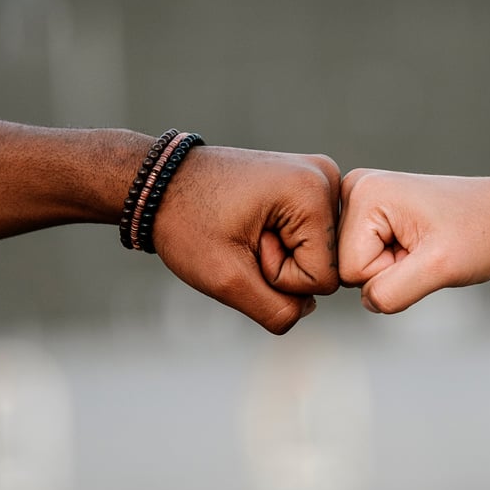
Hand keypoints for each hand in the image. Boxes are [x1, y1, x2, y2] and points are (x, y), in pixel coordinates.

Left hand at [154, 146, 339, 333]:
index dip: (279, 278)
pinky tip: (254, 225)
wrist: (162, 183)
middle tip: (242, 237)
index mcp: (314, 191)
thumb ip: (277, 311)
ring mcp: (321, 179)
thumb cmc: (187, 222)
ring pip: (318, 255)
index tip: (245, 246)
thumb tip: (307, 309)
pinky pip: (310, 239)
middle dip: (281, 266)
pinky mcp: (310, 185)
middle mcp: (328, 178)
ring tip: (246, 229)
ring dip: (280, 256)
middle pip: (326, 265)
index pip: (324, 279)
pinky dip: (281, 243)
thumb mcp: (226, 279)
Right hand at [338, 169, 489, 312]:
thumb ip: (393, 291)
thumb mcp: (440, 268)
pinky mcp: (369, 210)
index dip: (389, 273)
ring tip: (421, 245)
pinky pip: (364, 257)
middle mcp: (354, 188)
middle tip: (423, 250)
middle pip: (346, 267)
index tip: (422, 251)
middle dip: (388, 270)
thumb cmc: (480, 233)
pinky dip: (391, 260)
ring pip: (355, 265)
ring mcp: (360, 198)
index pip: (349, 269)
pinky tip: (415, 243)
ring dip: (391, 267)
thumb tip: (366, 301)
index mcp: (364, 193)